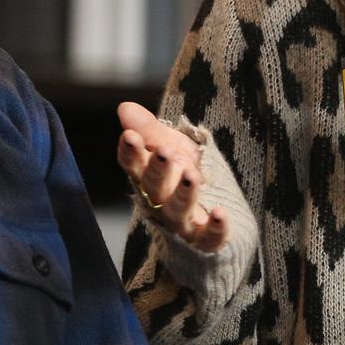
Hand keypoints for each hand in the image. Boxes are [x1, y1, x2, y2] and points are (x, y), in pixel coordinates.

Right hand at [116, 102, 228, 252]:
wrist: (209, 208)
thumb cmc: (182, 173)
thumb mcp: (170, 145)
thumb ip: (149, 129)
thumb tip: (124, 106)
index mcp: (147, 176)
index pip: (133, 164)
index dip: (130, 152)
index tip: (130, 135)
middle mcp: (159, 200)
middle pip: (154, 187)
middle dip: (158, 169)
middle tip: (164, 151)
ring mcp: (181, 220)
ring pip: (177, 210)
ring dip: (183, 194)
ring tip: (191, 176)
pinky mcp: (203, 237)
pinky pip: (208, 236)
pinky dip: (214, 228)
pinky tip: (220, 215)